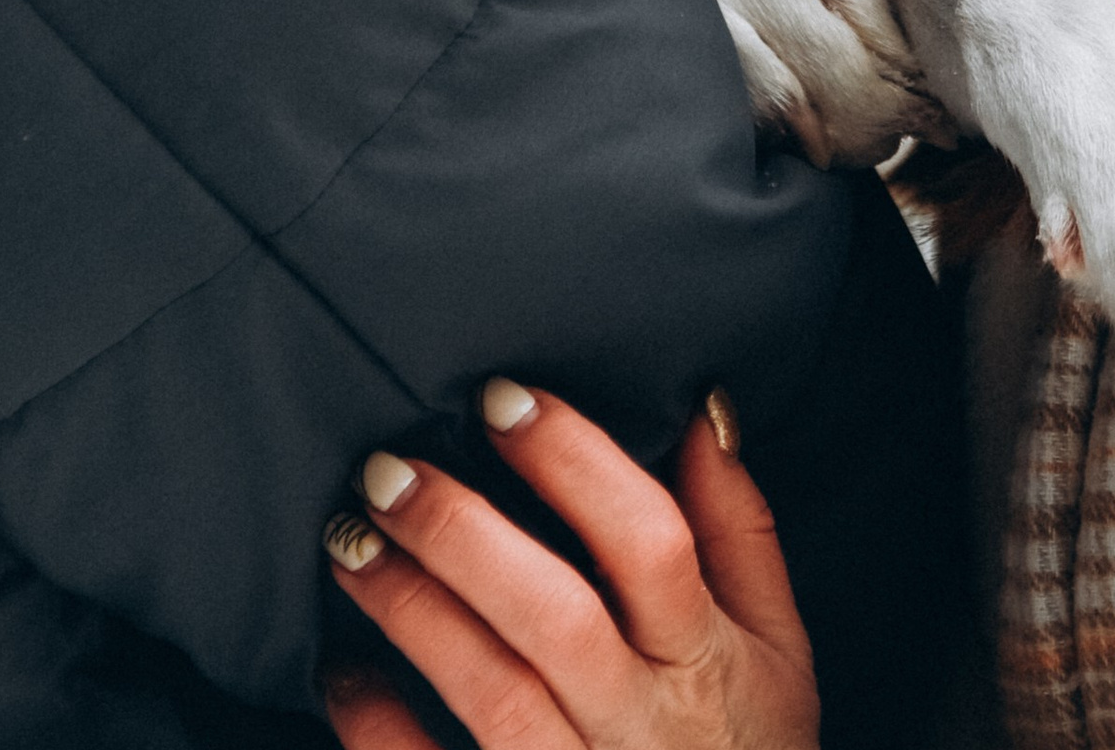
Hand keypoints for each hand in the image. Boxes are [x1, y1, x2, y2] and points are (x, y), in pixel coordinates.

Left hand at [321, 380, 816, 749]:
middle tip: (387, 466)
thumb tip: (698, 407)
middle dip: (465, 534)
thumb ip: (740, 527)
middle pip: (555, 618)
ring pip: (492, 697)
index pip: (652, 543)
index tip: (503, 398)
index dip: (578, 464)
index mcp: (705, 660)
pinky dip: (382, 733)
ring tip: (350, 543)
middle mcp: (641, 726)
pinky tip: (339, 674)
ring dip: (413, 614)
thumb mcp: (776, 645)